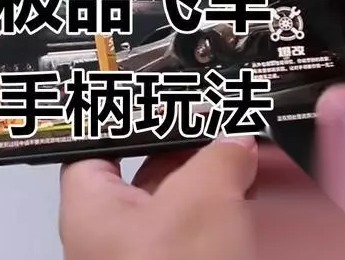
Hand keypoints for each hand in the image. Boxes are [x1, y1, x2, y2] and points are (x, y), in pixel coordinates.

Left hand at [59, 136, 256, 259]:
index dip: (126, 117)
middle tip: (215, 122)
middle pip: (148, 166)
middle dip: (186, 143)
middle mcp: (116, 228)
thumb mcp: (200, 204)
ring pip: (180, 196)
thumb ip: (219, 158)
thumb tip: (236, 140)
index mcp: (94, 206)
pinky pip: (201, 224)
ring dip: (211, 172)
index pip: (97, 141)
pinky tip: (250, 188)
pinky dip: (224, 205)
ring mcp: (151, 250)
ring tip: (240, 147)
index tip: (157, 100)